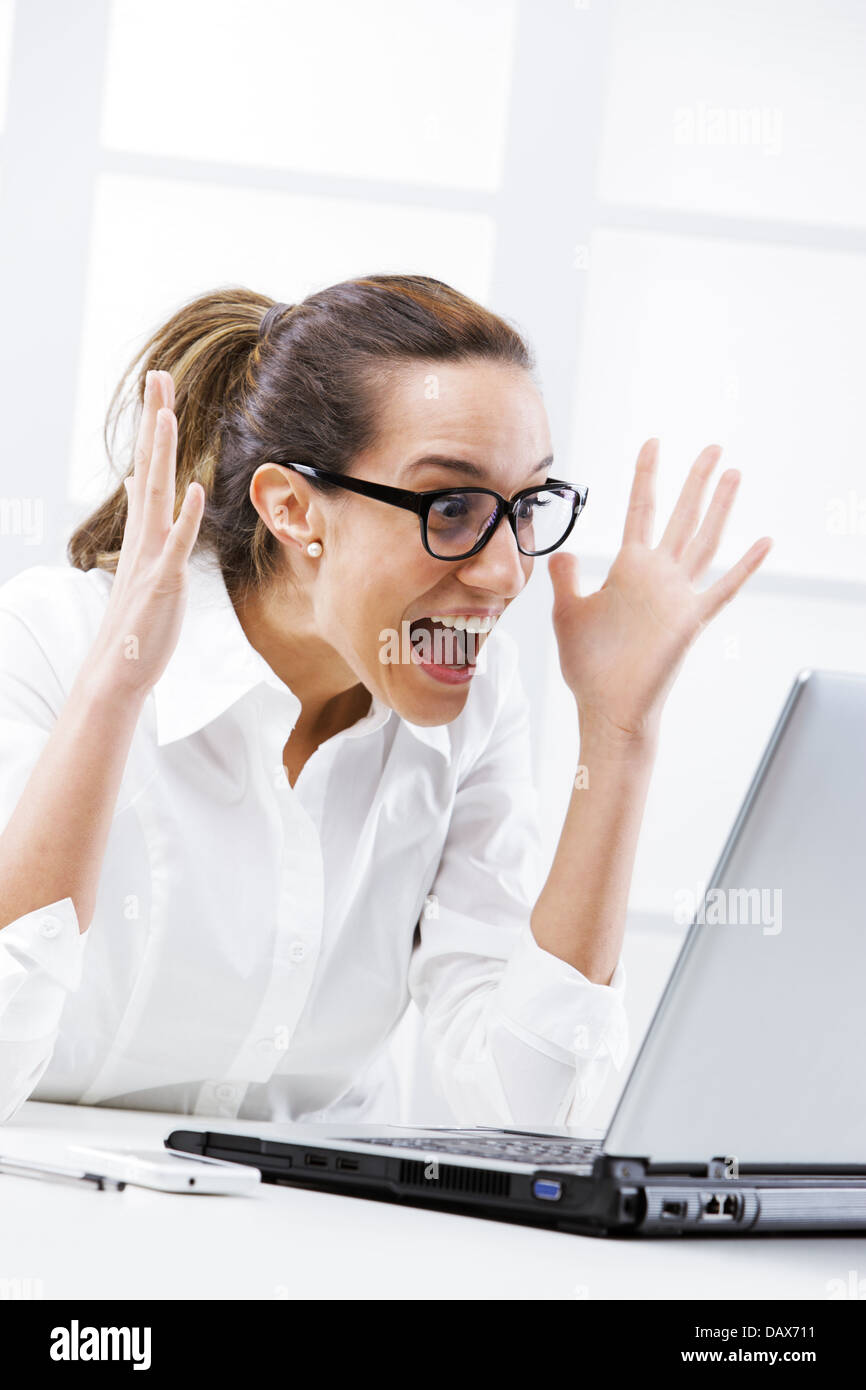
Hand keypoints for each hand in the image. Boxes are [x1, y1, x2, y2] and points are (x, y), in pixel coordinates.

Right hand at [89, 370, 205, 695]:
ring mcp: (152, 557)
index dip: (154, 427)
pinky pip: (176, 545)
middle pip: (150, 466)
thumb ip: (144, 520)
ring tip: (166, 415)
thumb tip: (138, 483)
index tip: (158, 389)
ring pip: (158, 495)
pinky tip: (194, 490)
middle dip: (155, 421)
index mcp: (145, 530)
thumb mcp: (144, 559)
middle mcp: (145, 536)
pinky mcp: (163, 582)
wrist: (120, 667)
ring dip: (162, 454)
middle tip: (157, 377)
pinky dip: (185, 517)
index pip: (148, 467)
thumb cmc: (138, 617)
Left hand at [548, 439, 771, 743]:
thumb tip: (561, 551)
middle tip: (714, 446)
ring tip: (735, 473)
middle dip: (696, 480)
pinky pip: (722, 589)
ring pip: (704, 540)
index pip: (641, 510)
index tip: (654, 442)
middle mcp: (657, 576)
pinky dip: (744, 567)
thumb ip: (567, 579)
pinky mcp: (689, 620)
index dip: (647, 476)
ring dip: (720, 507)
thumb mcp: (567, 613)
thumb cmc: (587, 664)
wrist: (605, 705)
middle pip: (681, 516)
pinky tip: (764, 542)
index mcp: (628, 569)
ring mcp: (676, 595)